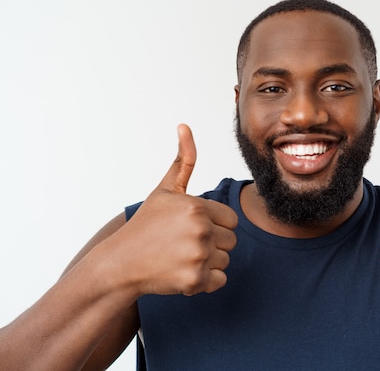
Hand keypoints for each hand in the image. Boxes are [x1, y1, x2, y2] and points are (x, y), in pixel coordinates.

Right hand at [106, 124, 237, 296]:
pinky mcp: (195, 281)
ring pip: (225, 261)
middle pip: (231, 241)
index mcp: (197, 207)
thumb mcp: (165, 191)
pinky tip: (182, 273)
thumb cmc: (145, 225)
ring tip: (180, 258)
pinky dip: (205, 282)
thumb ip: (183, 161)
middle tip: (182, 245)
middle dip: (212, 244)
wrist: (119, 264)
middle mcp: (200, 230)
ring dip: (208, 263)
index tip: (189, 228)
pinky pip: (220, 281)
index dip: (213, 225)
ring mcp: (198, 257)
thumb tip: (185, 126)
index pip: (231, 220)